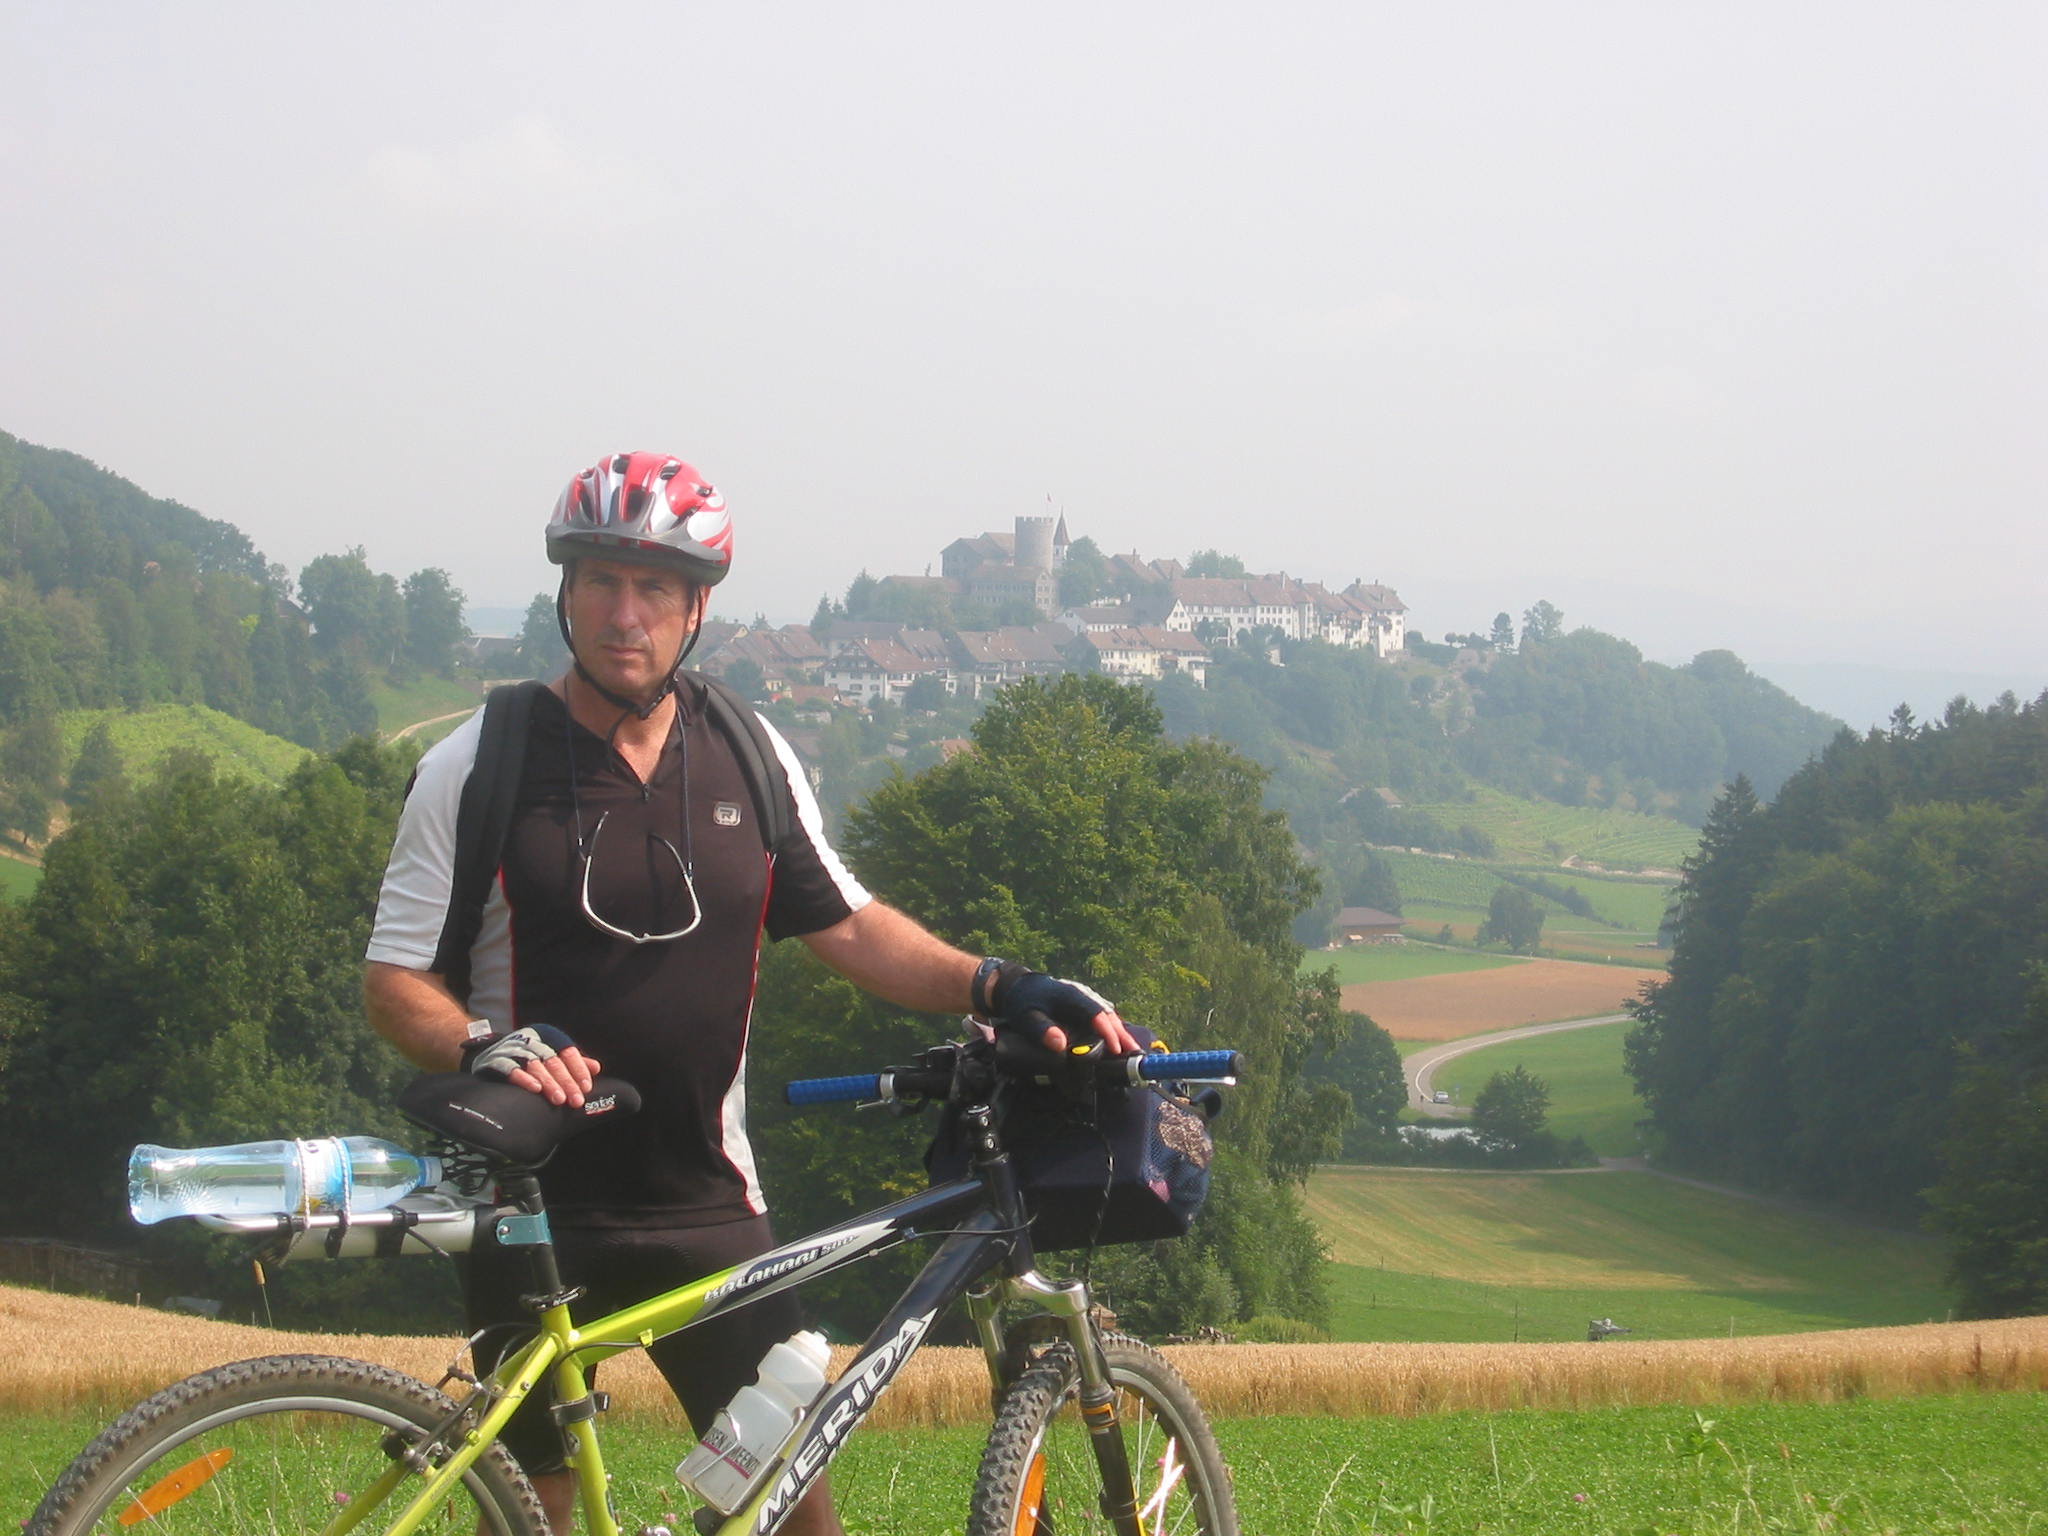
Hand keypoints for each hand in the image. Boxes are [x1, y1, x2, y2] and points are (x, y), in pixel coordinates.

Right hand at [463, 1024, 601, 1106]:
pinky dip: (523, 1078)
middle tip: (576, 1100)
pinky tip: (535, 1089)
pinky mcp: (494, 1060)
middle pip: (552, 1059)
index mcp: (546, 1034)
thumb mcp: (550, 1056)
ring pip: (534, 1064)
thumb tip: (597, 1068)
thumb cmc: (526, 1058)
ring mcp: (510, 1048)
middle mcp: (529, 1038)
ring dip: (549, 1082)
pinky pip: (510, 1068)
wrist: (486, 1056)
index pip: (567, 1050)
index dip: (578, 1068)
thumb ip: (571, 1062)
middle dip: (566, 1081)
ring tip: (559, 1099)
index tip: (587, 1087)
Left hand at [989, 965, 1140, 1055]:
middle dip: (1122, 1034)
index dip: (1107, 1032)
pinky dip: (1114, 1029)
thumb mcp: (1026, 1017)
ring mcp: (1087, 999)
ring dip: (1121, 1033)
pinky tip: (1120, 1042)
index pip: (1095, 1014)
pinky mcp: (1085, 1005)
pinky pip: (1103, 1017)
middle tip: (1134, 1054)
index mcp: (1072, 996)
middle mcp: (1084, 995)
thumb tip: (1060, 1045)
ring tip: (1133, 1051)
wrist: (1020, 987)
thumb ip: (1042, 1030)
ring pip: (1109, 1016)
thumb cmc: (1024, 1003)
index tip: (1115, 1049)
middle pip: (1108, 1015)